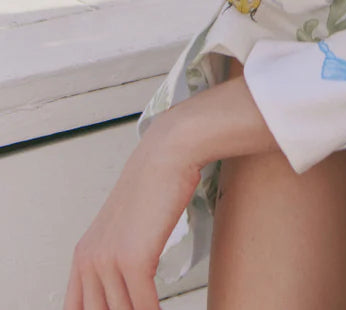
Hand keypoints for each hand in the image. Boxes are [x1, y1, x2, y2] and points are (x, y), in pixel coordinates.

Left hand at [63, 117, 202, 309]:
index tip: (122, 308)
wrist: (167, 155)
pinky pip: (143, 305)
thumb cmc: (154, 185)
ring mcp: (108, 261)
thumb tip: (128, 284)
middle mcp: (89, 260)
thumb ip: (117, 256)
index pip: (75, 308)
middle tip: (143, 309)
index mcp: (82, 256)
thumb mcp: (124, 226)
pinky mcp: (133, 260)